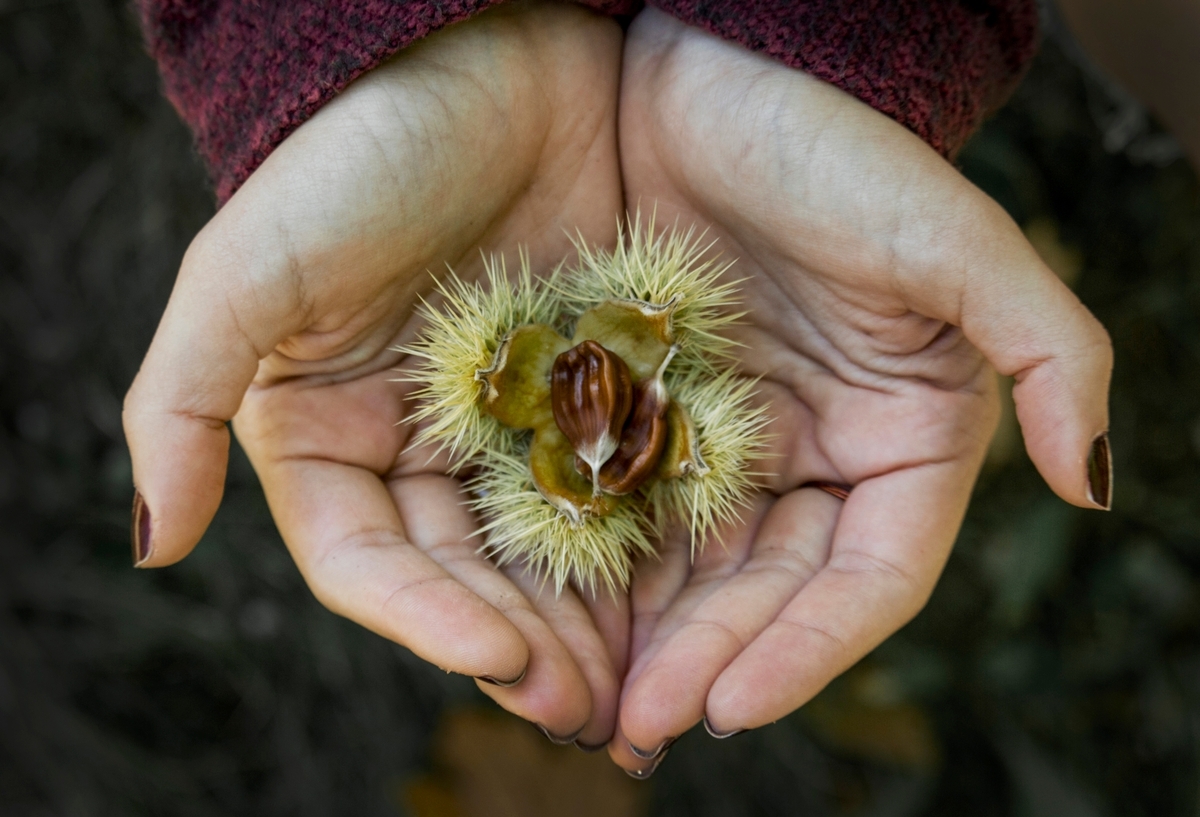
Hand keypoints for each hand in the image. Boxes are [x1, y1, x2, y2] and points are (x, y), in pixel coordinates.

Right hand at [122, 0, 629, 746]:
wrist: (488, 57)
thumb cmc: (358, 154)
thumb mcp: (252, 269)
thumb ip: (186, 401)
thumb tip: (152, 542)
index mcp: (333, 434)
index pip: (372, 564)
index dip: (427, 621)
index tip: (499, 659)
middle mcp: (422, 444)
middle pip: (468, 577)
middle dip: (523, 647)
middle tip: (590, 710)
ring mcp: (512, 423)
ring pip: (549, 551)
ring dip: (590, 622)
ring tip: (642, 683)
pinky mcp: (593, 389)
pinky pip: (620, 484)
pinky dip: (644, 541)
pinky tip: (686, 591)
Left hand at [609, 10, 1112, 773]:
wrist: (710, 75)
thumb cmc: (836, 152)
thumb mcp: (953, 242)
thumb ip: (1046, 351)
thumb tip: (1094, 482)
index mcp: (900, 438)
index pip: (865, 577)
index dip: (811, 650)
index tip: (733, 706)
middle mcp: (816, 454)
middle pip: (770, 589)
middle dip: (712, 658)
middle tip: (642, 724)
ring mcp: (729, 438)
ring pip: (693, 565)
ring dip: (648, 636)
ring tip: (592, 701)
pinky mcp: (648, 410)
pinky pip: (624, 504)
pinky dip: (597, 565)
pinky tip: (553, 609)